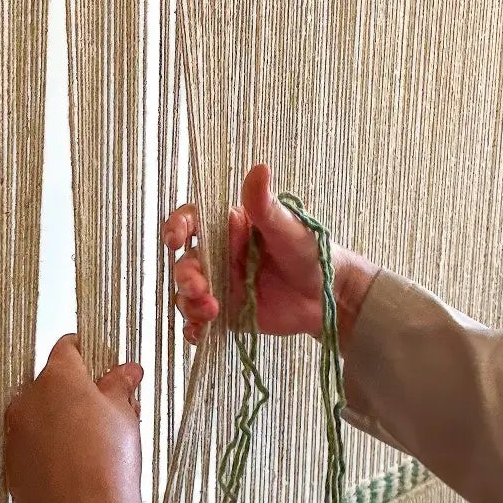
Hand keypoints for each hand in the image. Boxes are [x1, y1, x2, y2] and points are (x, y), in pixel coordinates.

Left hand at [5, 335, 143, 502]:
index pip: (65, 349)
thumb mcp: (124, 414)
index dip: (83, 352)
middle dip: (72, 392)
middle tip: (101, 409)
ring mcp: (15, 435)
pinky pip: (28, 449)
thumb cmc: (108, 461)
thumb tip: (126, 371)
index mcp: (57, 378)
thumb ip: (119, 386)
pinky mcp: (11, 467)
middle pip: (49, 385)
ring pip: (36, 417)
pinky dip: (45, 451)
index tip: (93, 359)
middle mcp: (27, 401)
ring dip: (56, 421)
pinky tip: (70, 465)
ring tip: (88, 442)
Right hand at [163, 164, 375, 348]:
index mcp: (229, 228)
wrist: (327, 295)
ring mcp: (221, 285)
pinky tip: (199, 333)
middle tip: (201, 290)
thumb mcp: (288, 227)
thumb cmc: (311, 252)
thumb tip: (260, 169)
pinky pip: (200, 321)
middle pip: (186, 263)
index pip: (193, 221)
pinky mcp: (226, 312)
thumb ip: (266, 205)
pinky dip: (194, 328)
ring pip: (188, 294)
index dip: (176, 227)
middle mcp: (219, 255)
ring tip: (212, 312)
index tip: (175, 239)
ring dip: (190, 304)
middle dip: (186, 277)